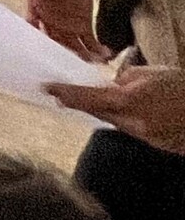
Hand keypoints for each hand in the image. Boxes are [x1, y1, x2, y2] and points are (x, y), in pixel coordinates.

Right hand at [17, 0, 107, 59]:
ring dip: (82, 57)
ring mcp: (66, 26)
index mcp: (35, 8)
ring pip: (72, 47)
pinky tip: (105, 54)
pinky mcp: (83, 25)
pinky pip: (88, 41)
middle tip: (71, 67)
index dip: (35, 40)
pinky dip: (97, 49)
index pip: (32, 27)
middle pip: (54, 44)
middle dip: (63, 56)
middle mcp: (49, 22)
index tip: (42, 51)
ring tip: (93, 64)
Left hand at [48, 62, 184, 150]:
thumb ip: (123, 80)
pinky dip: (124, 120)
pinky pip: (131, 131)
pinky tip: (124, 112)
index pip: (90, 99)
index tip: (48, 89)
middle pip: (97, 114)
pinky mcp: (155, 146)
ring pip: (113, 124)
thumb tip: (107, 86)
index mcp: (130, 100)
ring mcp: (145, 138)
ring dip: (102, 112)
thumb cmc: (180, 85)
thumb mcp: (148, 73)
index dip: (67, 94)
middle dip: (80, 103)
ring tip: (90, 99)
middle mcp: (134, 123)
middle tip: (61, 94)